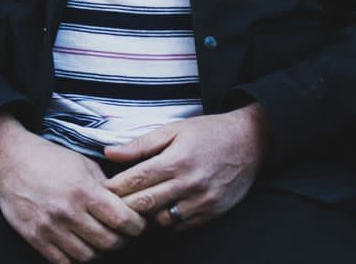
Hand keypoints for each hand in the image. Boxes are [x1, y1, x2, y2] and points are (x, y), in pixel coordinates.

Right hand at [0, 112, 144, 262]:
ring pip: (88, 256)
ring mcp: (50, 228)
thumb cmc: (49, 159)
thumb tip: (127, 204)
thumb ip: (105, 187)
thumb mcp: (83, 164)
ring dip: (100, 252)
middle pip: (108, 242)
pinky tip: (82, 248)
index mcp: (83, 190)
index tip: (138, 224)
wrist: (9, 162)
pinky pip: (63, 262)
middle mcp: (67, 212)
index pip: (122, 219)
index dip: (136, 226)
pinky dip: (78, 259)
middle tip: (123, 234)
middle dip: (122, 240)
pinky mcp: (35, 239)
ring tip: (102, 241)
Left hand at [104, 105, 269, 231]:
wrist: (251, 141)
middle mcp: (190, 182)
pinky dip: (168, 219)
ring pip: (160, 220)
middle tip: (114, 202)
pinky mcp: (212, 212)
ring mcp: (202, 200)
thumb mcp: (174, 129)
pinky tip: (166, 206)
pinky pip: (180, 226)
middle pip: (144, 204)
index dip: (115, 187)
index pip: (136, 180)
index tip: (104, 189)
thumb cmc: (209, 132)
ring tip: (143, 202)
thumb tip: (109, 153)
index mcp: (178, 159)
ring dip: (148, 214)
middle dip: (125, 205)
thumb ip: (141, 144)